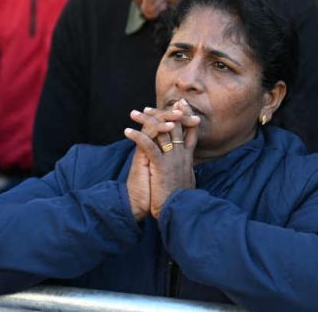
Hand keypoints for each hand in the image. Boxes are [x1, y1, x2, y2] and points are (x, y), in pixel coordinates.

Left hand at [126, 100, 199, 217]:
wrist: (180, 212)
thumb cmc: (181, 200)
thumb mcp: (188, 181)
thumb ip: (188, 170)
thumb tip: (190, 165)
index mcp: (188, 158)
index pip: (189, 131)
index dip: (184, 116)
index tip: (178, 105)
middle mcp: (181, 155)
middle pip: (174, 126)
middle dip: (161, 113)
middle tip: (147, 107)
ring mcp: (172, 159)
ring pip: (160, 132)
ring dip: (145, 120)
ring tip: (133, 114)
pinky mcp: (161, 166)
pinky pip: (148, 145)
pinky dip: (137, 136)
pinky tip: (126, 131)